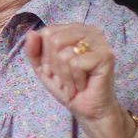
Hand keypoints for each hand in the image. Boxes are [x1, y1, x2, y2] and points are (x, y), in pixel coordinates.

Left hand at [25, 22, 132, 137]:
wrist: (88, 109)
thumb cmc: (68, 86)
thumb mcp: (43, 68)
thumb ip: (33, 51)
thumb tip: (31, 33)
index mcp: (75, 29)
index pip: (47, 32)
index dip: (46, 56)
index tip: (56, 70)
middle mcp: (89, 30)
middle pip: (54, 40)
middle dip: (54, 66)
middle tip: (65, 79)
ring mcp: (99, 42)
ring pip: (63, 53)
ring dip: (64, 76)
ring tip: (73, 83)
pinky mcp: (105, 55)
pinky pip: (75, 64)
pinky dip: (74, 80)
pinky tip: (83, 85)